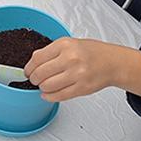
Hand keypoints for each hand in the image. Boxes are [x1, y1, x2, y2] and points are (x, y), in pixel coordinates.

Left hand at [25, 38, 140, 102]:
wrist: (112, 62)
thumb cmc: (91, 52)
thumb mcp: (69, 43)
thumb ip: (51, 51)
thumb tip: (32, 63)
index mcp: (65, 45)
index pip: (37, 58)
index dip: (28, 67)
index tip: (27, 71)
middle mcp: (71, 59)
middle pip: (40, 73)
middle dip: (34, 79)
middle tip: (35, 79)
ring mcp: (77, 74)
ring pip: (47, 86)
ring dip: (42, 88)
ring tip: (44, 85)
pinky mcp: (82, 88)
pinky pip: (58, 96)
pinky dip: (49, 96)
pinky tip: (48, 94)